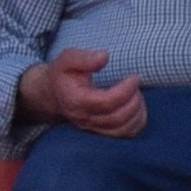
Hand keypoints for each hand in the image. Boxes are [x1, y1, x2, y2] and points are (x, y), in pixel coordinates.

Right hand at [19, 46, 147, 138]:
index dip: (125, 90)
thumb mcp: (67, 60)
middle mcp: (84, 119)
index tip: (134, 77)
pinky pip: (127, 134)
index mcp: (76, 101)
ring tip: (136, 94)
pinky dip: (137, 121)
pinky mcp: (102, 132)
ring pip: (124, 129)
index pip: (106, 102)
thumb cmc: (63, 75)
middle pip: (117, 118)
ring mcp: (93, 128)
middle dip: (134, 100)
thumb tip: (104, 57)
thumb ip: (84, 58)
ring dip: (137, 111)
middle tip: (136, 83)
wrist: (53, 93)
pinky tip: (136, 106)